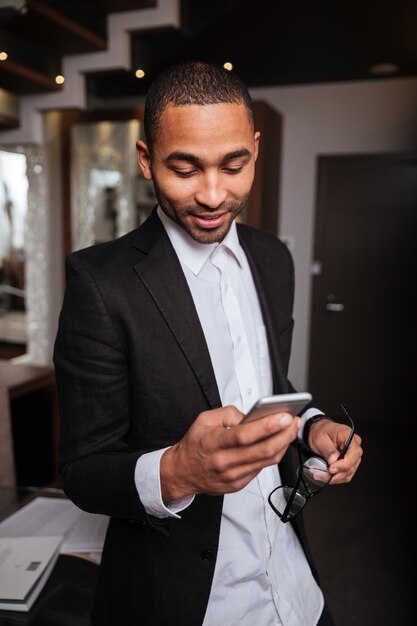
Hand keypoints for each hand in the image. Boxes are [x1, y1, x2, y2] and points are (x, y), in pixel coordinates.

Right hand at [160, 405, 300, 501]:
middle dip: (284, 435)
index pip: (245, 435)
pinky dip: (272, 455)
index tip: (284, 416)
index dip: (268, 426)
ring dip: (283, 444)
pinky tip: (278, 443)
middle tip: (294, 422)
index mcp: (214, 443)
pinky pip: (261, 469)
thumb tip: (252, 415)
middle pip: (262, 450)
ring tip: (290, 430)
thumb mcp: (204, 419)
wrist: (182, 472)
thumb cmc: (195, 443)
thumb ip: (229, 413)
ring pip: (266, 461)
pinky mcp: (238, 484)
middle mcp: (224, 462)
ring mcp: (232, 476)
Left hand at [307, 419, 362, 483]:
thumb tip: (333, 461)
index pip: (354, 452)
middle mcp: (354, 446)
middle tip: (322, 474)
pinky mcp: (349, 463)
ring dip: (334, 478)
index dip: (343, 464)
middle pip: (352, 465)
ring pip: (348, 473)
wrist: (319, 432)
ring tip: (320, 476)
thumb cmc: (321, 432)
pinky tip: (325, 476)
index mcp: (349, 436)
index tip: (331, 468)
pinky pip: (345, 475)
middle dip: (337, 473)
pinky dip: (335, 478)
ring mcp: (353, 456)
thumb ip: (328, 450)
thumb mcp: (321, 439)